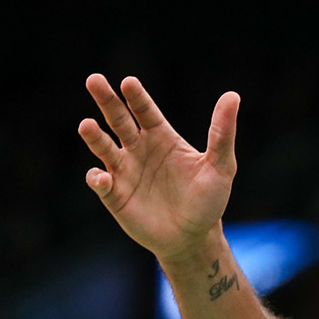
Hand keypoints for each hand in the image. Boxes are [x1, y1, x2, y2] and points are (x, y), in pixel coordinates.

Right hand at [79, 74, 239, 261]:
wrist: (193, 238)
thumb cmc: (208, 201)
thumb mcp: (221, 166)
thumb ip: (222, 132)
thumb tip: (233, 95)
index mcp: (162, 138)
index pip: (146, 111)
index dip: (136, 97)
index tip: (128, 82)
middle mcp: (139, 149)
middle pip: (119, 120)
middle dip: (106, 101)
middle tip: (94, 80)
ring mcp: (124, 171)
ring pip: (103, 147)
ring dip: (94, 136)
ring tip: (86, 125)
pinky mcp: (115, 195)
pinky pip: (100, 182)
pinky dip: (98, 178)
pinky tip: (103, 176)